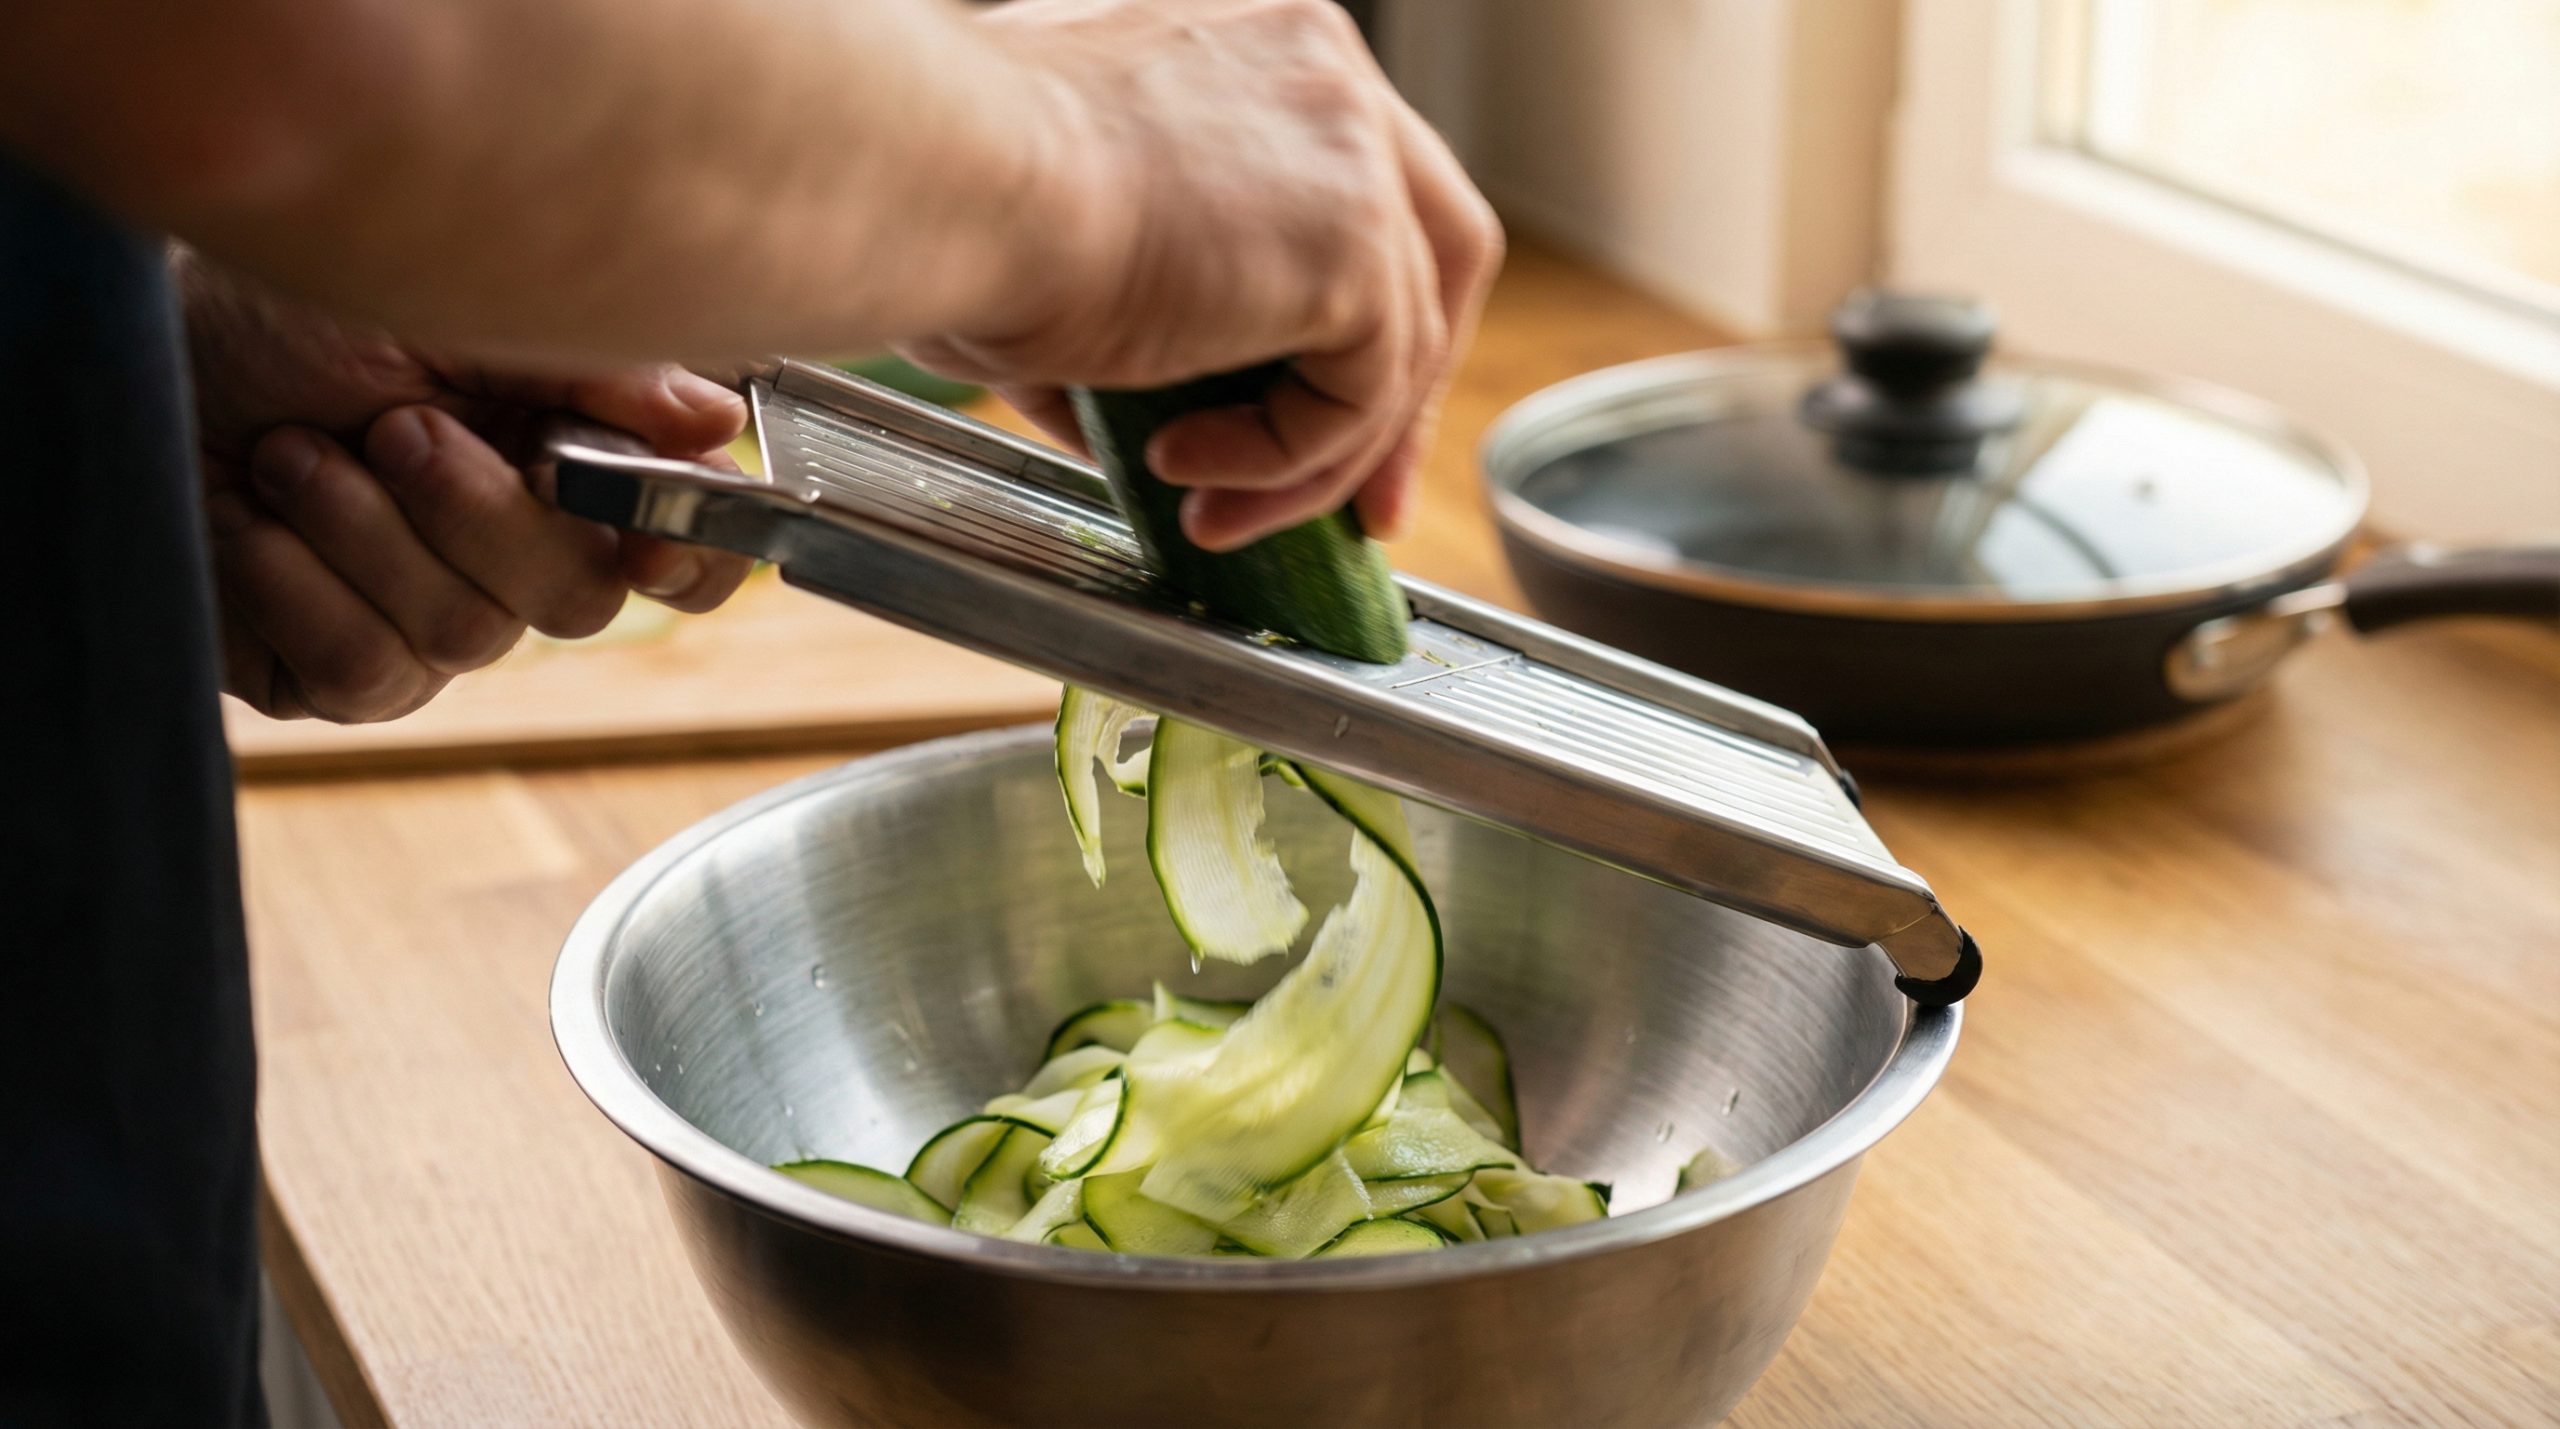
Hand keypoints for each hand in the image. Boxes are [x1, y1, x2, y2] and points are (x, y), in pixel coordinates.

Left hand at [182, 256, 755, 722]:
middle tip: (397, 427)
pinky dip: (301, 583)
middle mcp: (514, 557)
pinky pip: (365, 669)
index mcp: (569, 468)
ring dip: (366, 528)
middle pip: (580, 598)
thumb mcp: (461, 313)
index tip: (652, 534)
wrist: (148, 355)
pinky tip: (258, 520)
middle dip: (480, 511)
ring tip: (295, 452)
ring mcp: (429, 625)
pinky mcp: (340, 674)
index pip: (687, 551)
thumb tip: (717, 422)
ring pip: (469, 635)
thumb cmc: (295, 315)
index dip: (691, 555)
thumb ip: (600, 369)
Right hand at [902, 0, 1502, 550]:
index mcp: (1263, 44)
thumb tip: (1159, 428)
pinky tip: (1181, 467)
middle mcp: (1330, 75)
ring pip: (1395, 351)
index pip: (1375, 182)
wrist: (951, 182)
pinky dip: (1283, 463)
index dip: (1365, 309)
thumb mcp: (1066, 236)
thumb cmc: (954, 191)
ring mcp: (1356, 157)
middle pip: (1439, 257)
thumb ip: (1146, 305)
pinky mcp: (1356, 248)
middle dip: (1404, 401)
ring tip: (1209, 511)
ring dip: (1313, 462)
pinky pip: (1358, 399)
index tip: (1321, 405)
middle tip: (1360, 511)